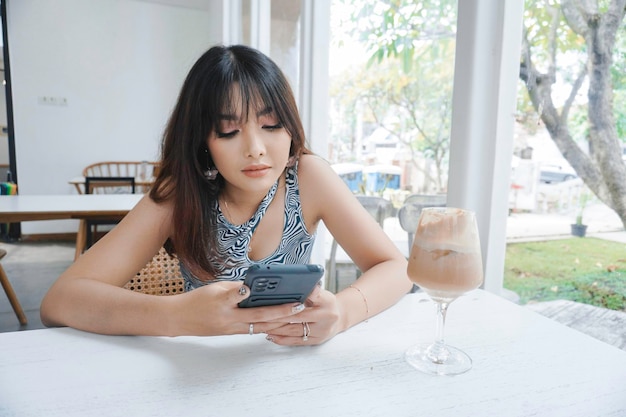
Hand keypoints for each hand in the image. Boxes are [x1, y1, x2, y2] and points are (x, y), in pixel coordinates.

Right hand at [172, 281, 306, 335]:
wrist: (178, 319)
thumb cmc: (197, 300)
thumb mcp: (215, 288)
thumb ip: (237, 288)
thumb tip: (256, 286)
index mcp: (224, 305)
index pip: (248, 302)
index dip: (267, 300)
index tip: (282, 295)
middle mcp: (230, 320)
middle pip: (261, 319)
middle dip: (282, 313)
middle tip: (300, 306)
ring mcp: (232, 329)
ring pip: (261, 327)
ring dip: (280, 323)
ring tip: (296, 315)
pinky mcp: (232, 333)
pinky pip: (254, 330)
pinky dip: (268, 326)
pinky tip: (280, 322)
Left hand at [263, 287, 342, 345]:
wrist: (339, 317)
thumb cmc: (325, 302)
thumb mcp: (321, 292)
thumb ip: (309, 290)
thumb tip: (291, 284)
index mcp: (327, 301)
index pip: (310, 297)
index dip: (295, 297)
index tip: (278, 297)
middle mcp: (326, 317)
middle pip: (296, 317)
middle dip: (276, 316)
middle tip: (259, 314)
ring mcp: (321, 331)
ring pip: (293, 330)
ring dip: (275, 328)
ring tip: (260, 324)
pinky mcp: (316, 341)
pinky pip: (296, 341)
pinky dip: (281, 339)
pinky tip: (270, 335)